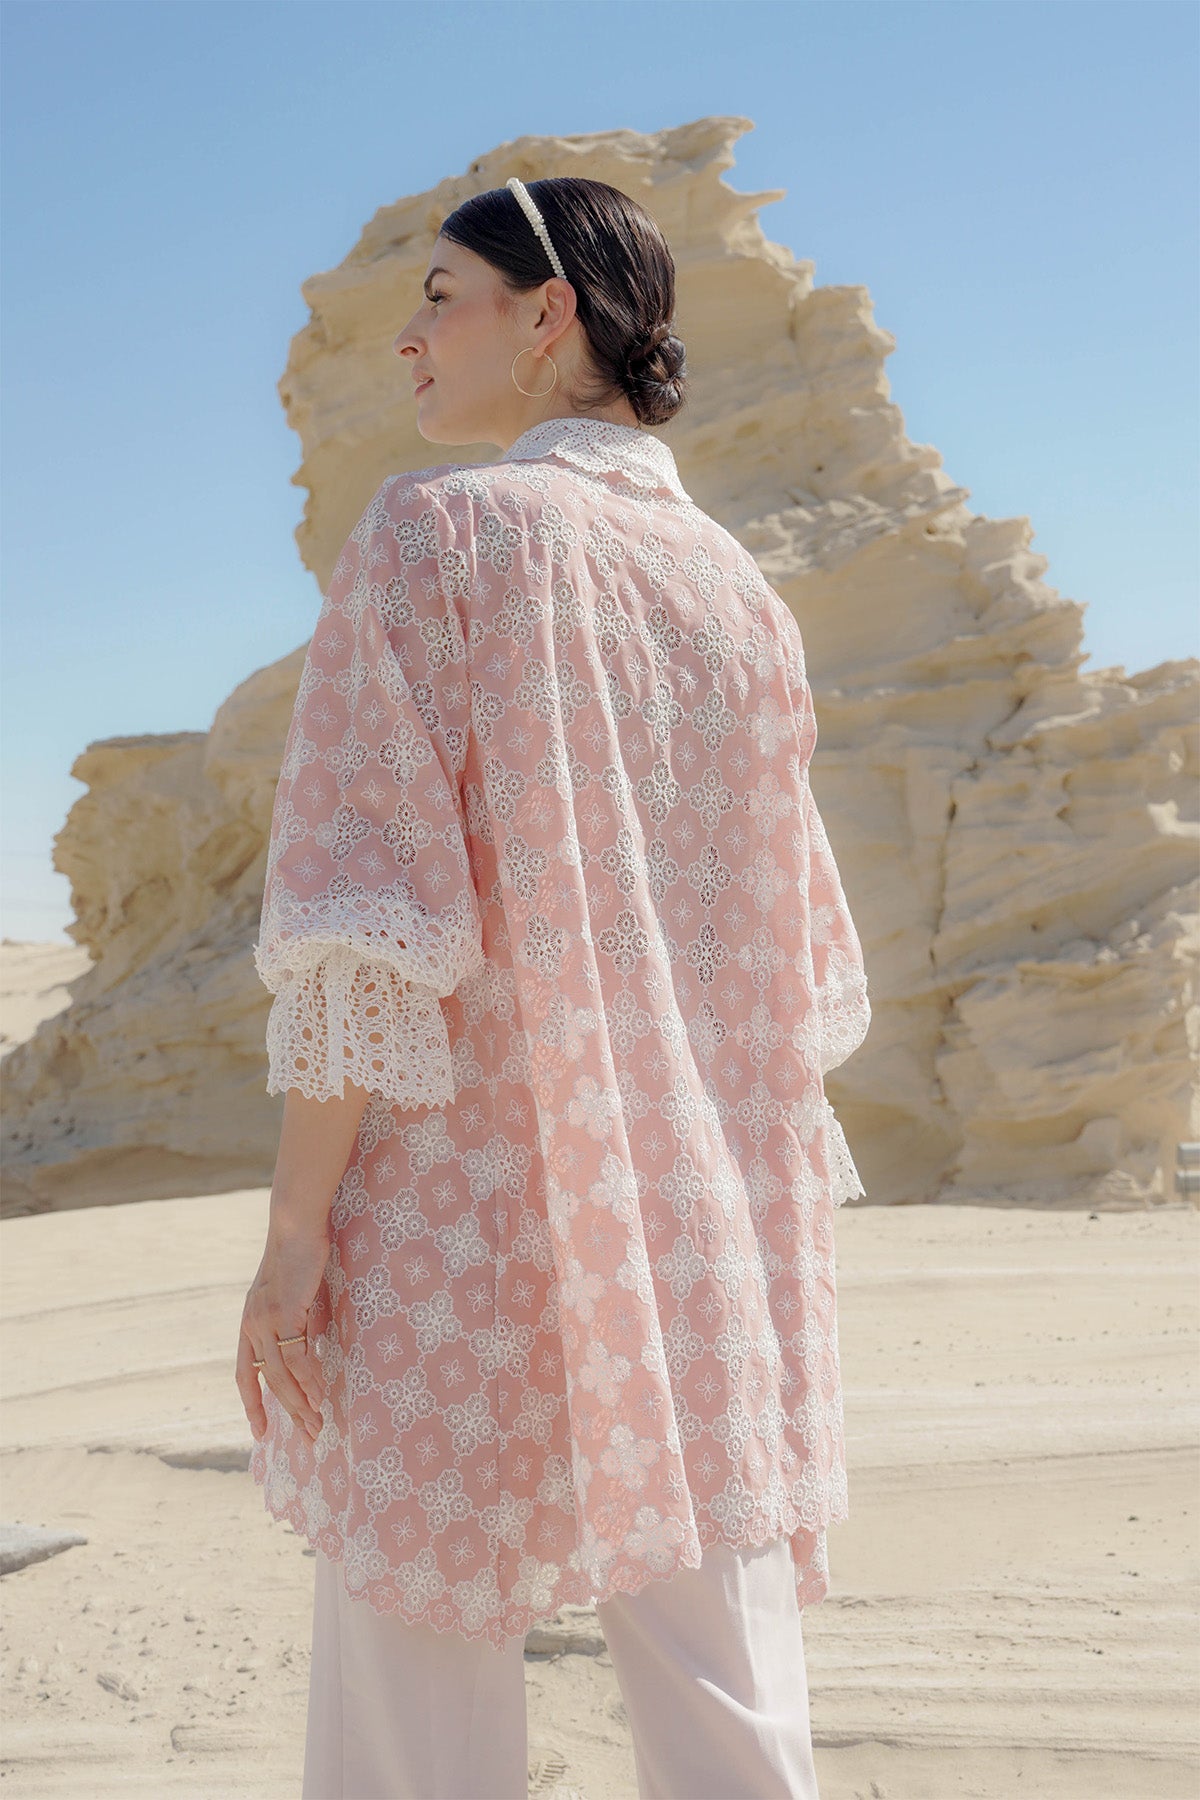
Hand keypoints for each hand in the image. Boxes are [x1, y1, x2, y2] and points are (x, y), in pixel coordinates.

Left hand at [236, 1222, 331, 1444]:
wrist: (296, 1226)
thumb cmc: (300, 1255)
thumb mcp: (293, 1296)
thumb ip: (296, 1323)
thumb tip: (312, 1347)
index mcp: (248, 1324)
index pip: (243, 1374)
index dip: (252, 1404)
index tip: (261, 1431)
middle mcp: (251, 1327)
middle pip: (266, 1382)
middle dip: (288, 1412)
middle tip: (308, 1437)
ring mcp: (264, 1321)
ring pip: (280, 1376)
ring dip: (301, 1403)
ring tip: (318, 1424)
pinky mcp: (283, 1315)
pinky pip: (297, 1358)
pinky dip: (310, 1379)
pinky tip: (321, 1394)